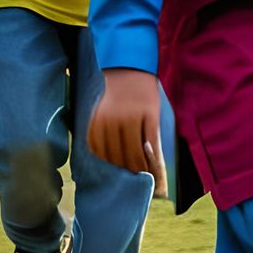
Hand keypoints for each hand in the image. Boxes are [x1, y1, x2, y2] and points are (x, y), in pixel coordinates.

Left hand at [87, 68, 164, 184]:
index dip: (110, 171)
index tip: (116, 183)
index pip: (102, 155)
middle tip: (134, 189)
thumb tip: (103, 159)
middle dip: (126, 175)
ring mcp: (133, 119)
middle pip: (119, 158)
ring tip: (146, 185)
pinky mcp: (150, 117)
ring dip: (140, 172)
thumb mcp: (101, 110)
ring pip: (135, 155)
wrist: (129, 63)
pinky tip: (155, 173)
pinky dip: (154, 163)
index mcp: (97, 122)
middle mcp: (113, 122)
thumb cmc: (115, 90)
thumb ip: (100, 132)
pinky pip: (151, 146)